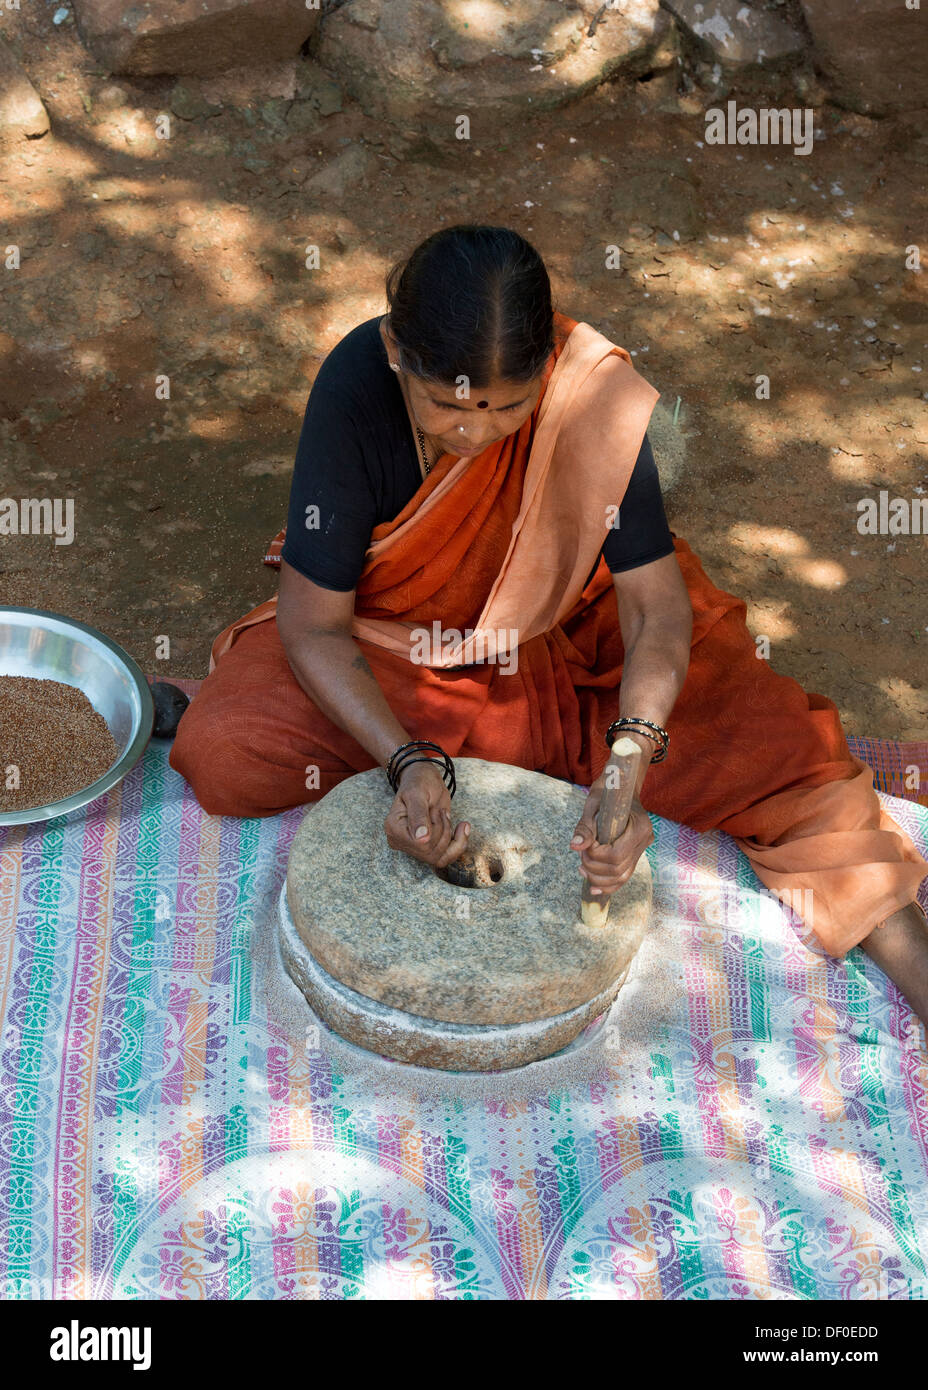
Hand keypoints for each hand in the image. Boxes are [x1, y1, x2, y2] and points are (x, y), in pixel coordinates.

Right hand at [384, 760, 470, 867]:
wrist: (425, 780)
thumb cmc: (420, 782)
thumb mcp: (418, 793)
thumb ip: (419, 815)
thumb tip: (421, 839)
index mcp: (394, 828)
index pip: (421, 844)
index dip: (436, 828)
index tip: (435, 809)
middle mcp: (400, 841)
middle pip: (430, 853)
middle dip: (444, 830)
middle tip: (440, 811)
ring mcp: (412, 847)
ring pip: (439, 859)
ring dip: (451, 837)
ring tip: (446, 815)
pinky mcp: (425, 848)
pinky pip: (444, 858)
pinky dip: (458, 844)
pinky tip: (462, 827)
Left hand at [569, 778, 652, 895]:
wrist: (621, 787)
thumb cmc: (607, 792)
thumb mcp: (593, 804)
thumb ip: (585, 827)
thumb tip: (575, 846)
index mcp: (640, 826)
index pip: (617, 854)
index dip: (596, 855)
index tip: (586, 845)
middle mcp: (645, 840)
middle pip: (619, 869)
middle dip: (594, 867)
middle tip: (581, 856)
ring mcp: (642, 849)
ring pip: (622, 877)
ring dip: (598, 878)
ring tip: (583, 868)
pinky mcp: (636, 854)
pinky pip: (624, 876)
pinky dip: (608, 884)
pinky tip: (593, 886)